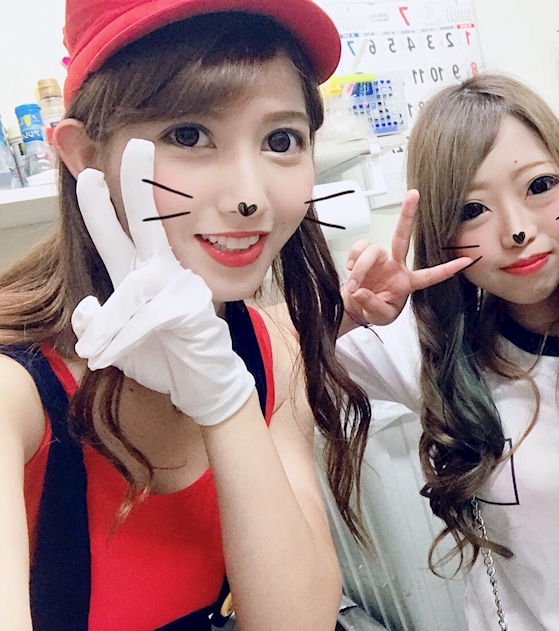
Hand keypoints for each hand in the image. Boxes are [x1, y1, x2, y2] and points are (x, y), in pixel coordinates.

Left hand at [71, 138, 254, 425]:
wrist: (205, 381)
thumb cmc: (167, 356)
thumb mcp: (120, 343)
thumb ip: (100, 324)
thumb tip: (86, 307)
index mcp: (141, 274)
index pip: (119, 233)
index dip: (101, 204)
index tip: (89, 170)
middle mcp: (160, 272)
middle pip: (142, 225)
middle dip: (136, 187)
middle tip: (129, 150)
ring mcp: (178, 287)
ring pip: (132, 290)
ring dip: (109, 326)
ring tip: (93, 350)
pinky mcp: (187, 308)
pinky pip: (145, 321)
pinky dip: (122, 341)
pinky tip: (104, 356)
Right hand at [342, 189, 471, 325]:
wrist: (354, 306)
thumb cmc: (373, 310)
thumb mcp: (379, 317)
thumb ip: (372, 306)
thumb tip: (360, 291)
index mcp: (407, 282)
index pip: (430, 275)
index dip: (448, 269)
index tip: (466, 261)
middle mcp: (396, 265)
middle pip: (403, 236)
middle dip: (408, 214)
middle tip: (414, 193)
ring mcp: (381, 259)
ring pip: (372, 250)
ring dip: (360, 268)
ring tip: (354, 285)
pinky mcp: (364, 255)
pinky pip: (359, 248)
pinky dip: (352, 258)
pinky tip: (350, 268)